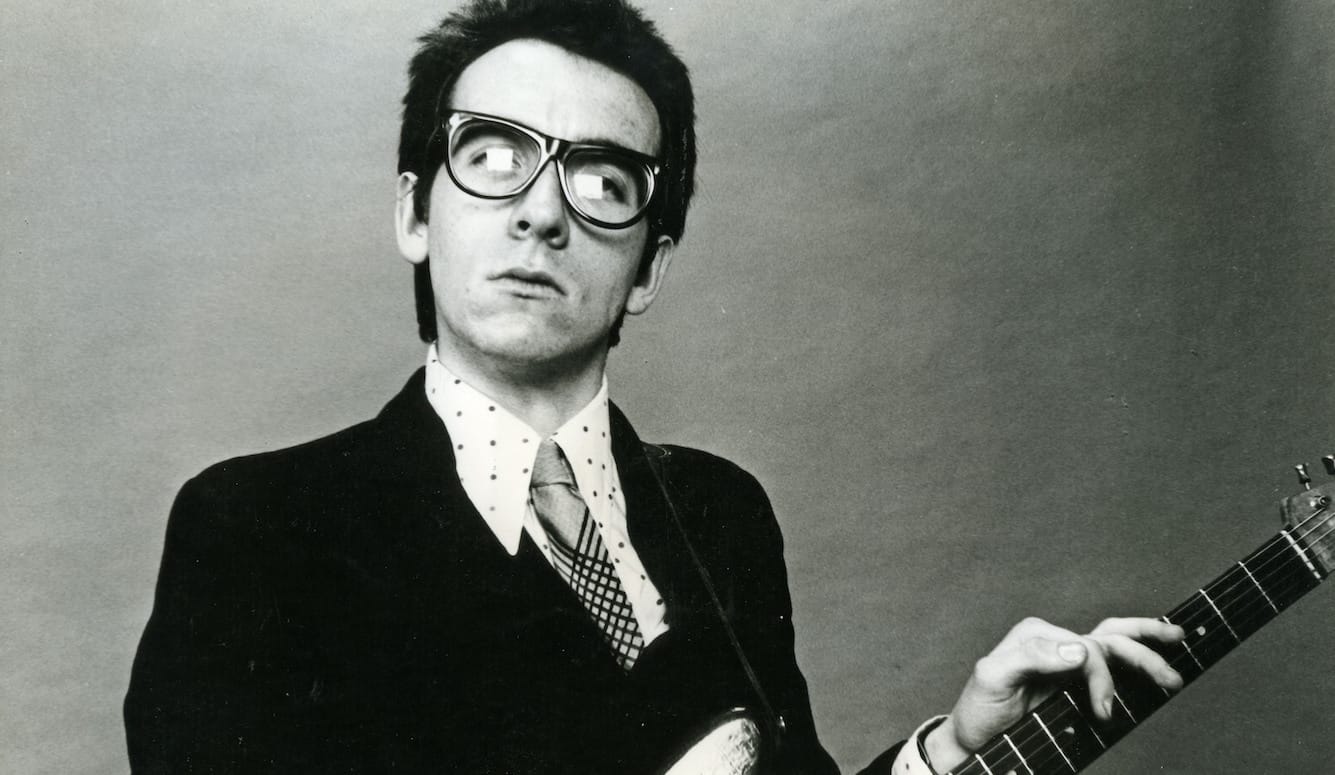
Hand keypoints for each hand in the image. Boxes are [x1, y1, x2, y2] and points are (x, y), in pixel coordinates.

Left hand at [925, 616, 1184, 771]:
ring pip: (1115, 643)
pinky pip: (1110, 664)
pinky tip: (1157, 664)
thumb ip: (1030, 657)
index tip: (1103, 711)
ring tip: (1177, 657)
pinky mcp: (1073, 682)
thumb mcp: (993, 678)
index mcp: (1037, 636)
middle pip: (1108, 638)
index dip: (1101, 677)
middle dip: (1143, 654)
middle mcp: (1054, 642)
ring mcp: (1066, 661)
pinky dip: (1135, 660)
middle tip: (1171, 677)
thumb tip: (1076, 649)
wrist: (975, 739)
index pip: (1086, 646)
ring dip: (1147, 650)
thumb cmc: (980, 709)